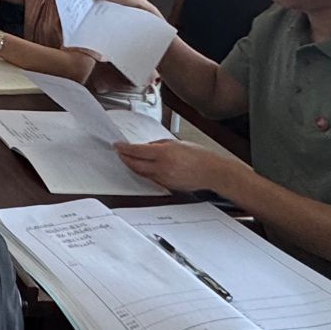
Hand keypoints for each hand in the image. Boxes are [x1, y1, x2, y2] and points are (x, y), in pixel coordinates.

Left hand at [114, 137, 242, 193]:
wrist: (213, 173)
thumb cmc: (200, 156)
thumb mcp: (177, 143)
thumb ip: (159, 145)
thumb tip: (145, 147)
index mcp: (164, 154)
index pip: (137, 151)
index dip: (124, 148)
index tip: (117, 145)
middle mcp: (162, 167)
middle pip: (135, 164)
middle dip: (124, 158)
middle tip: (118, 152)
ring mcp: (164, 179)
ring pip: (141, 173)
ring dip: (133, 166)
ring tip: (127, 158)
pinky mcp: (167, 186)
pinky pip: (151, 178)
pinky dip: (144, 172)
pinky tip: (142, 167)